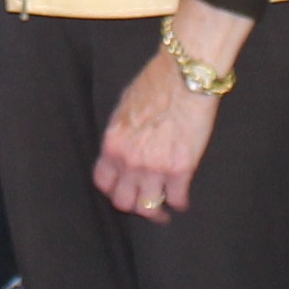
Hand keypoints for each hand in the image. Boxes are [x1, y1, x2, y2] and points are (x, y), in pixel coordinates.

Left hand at [95, 9, 244, 221]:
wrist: (185, 76)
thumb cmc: (157, 83)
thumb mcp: (124, 107)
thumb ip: (121, 133)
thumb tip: (125, 144)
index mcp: (113, 144)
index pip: (103, 182)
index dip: (113, 190)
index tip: (122, 192)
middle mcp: (129, 161)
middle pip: (123, 201)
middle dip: (133, 205)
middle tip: (142, 204)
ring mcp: (155, 168)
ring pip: (148, 208)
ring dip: (156, 212)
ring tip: (163, 212)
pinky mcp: (181, 169)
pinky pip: (177, 199)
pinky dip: (180, 203)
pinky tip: (182, 201)